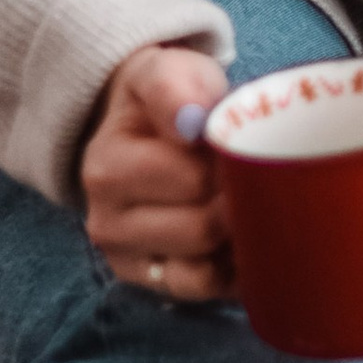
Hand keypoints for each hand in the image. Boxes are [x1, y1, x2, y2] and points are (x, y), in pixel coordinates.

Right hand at [81, 43, 233, 299]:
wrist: (140, 124)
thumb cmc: (168, 97)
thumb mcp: (167, 72)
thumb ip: (175, 88)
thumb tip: (191, 123)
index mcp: (108, 167)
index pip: (194, 180)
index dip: (234, 164)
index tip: (245, 143)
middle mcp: (105, 219)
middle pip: (203, 227)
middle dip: (240, 200)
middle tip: (257, 174)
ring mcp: (124, 256)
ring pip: (203, 268)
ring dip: (237, 238)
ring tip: (249, 202)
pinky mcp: (147, 280)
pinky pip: (200, 290)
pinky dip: (228, 270)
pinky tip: (239, 238)